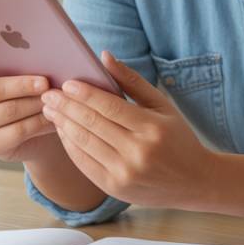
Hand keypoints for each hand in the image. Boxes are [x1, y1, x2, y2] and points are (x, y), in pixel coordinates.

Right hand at [0, 41, 57, 162]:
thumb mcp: (17, 76)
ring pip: (8, 111)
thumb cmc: (23, 94)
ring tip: (53, 98)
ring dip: (35, 104)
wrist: (30, 132)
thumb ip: (16, 63)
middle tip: (46, 82)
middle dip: (23, 85)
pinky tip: (51, 117)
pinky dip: (37, 122)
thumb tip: (38, 53)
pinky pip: (16, 131)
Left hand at [39, 51, 216, 207]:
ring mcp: (124, 173)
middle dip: (66, 106)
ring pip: (84, 143)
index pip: (110, 107)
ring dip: (63, 124)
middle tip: (49, 94)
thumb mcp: (162, 105)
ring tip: (50, 110)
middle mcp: (137, 152)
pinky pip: (84, 163)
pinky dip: (70, 146)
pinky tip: (63, 131)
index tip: (67, 83)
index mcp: (152, 128)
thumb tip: (104, 56)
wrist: (194, 182)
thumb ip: (132, 81)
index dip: (85, 94)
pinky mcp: (114, 188)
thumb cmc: (178, 138)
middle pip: (92, 124)